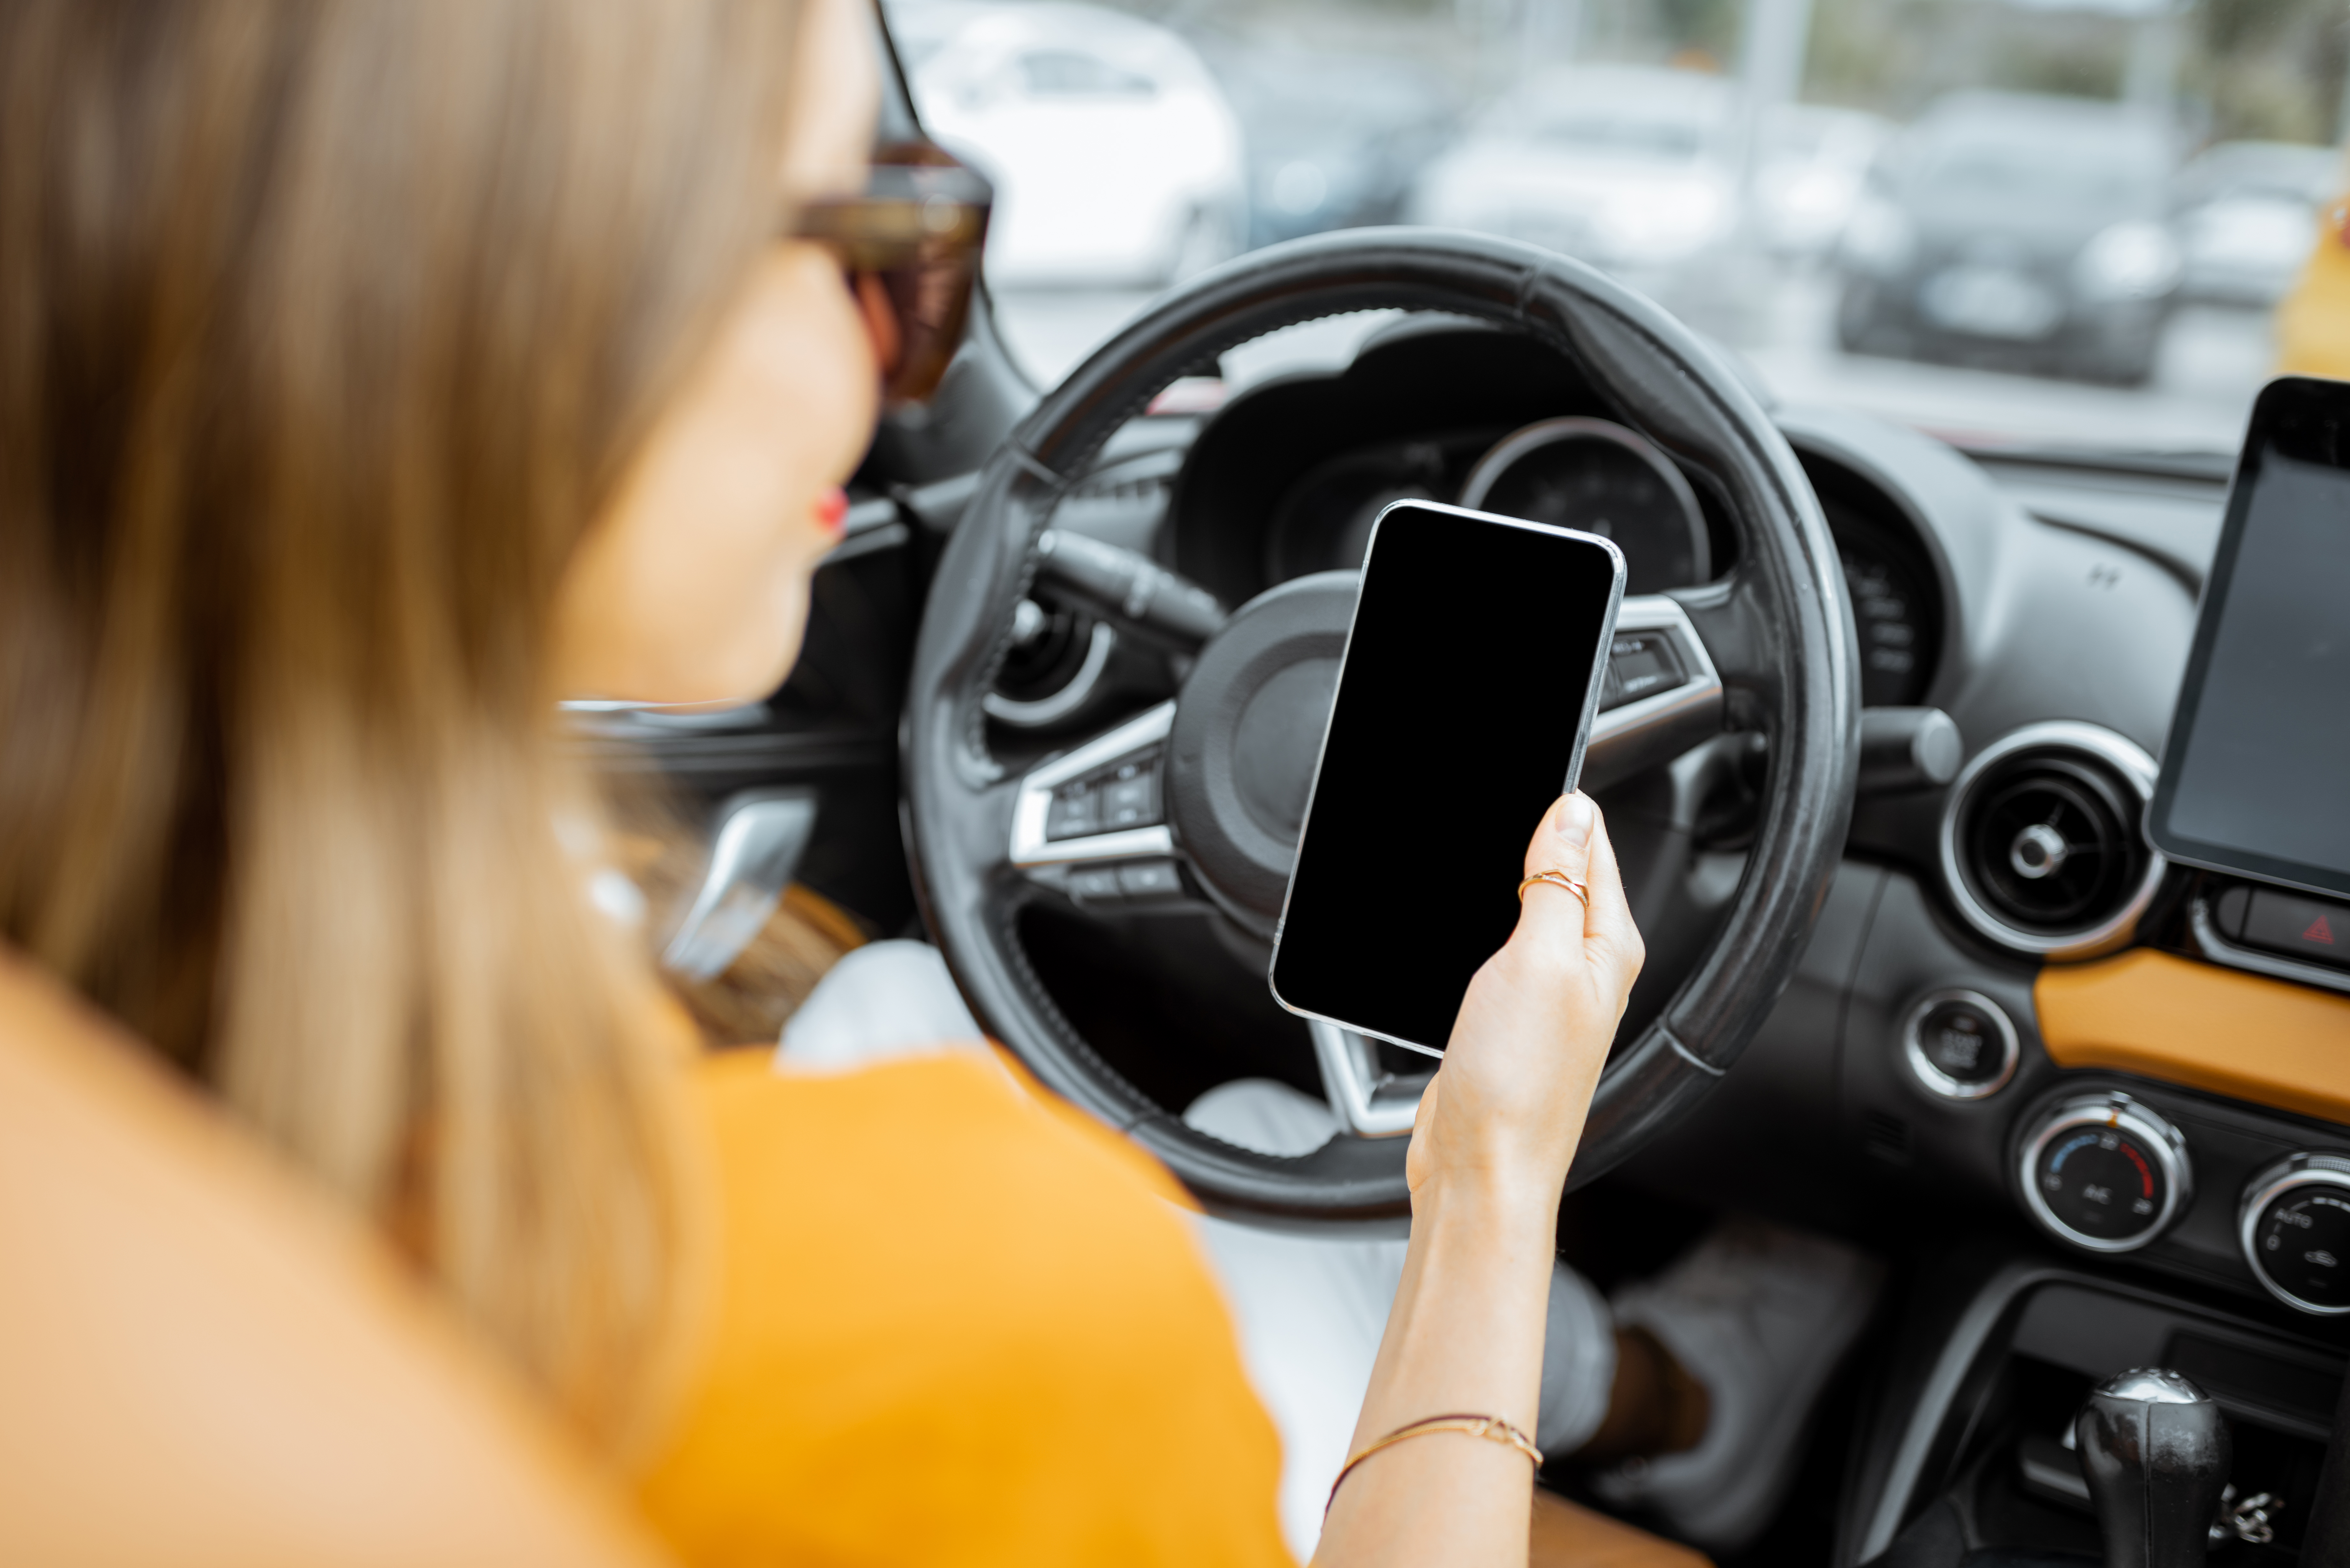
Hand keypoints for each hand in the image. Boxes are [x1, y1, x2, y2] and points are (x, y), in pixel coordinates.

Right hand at [1406, 792, 1642, 1203]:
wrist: (1478, 1166)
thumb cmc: (1517, 1081)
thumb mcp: (1540, 959)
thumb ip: (1557, 882)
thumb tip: (1572, 811)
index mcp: (1608, 945)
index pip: (1593, 846)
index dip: (1559, 807)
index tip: (1527, 771)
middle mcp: (1583, 968)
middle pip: (1559, 875)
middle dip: (1527, 838)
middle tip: (1490, 804)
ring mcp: (1543, 994)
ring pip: (1523, 910)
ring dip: (1497, 882)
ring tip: (1473, 853)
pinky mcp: (1503, 1016)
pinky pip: (1494, 949)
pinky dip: (1475, 926)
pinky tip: (1456, 922)